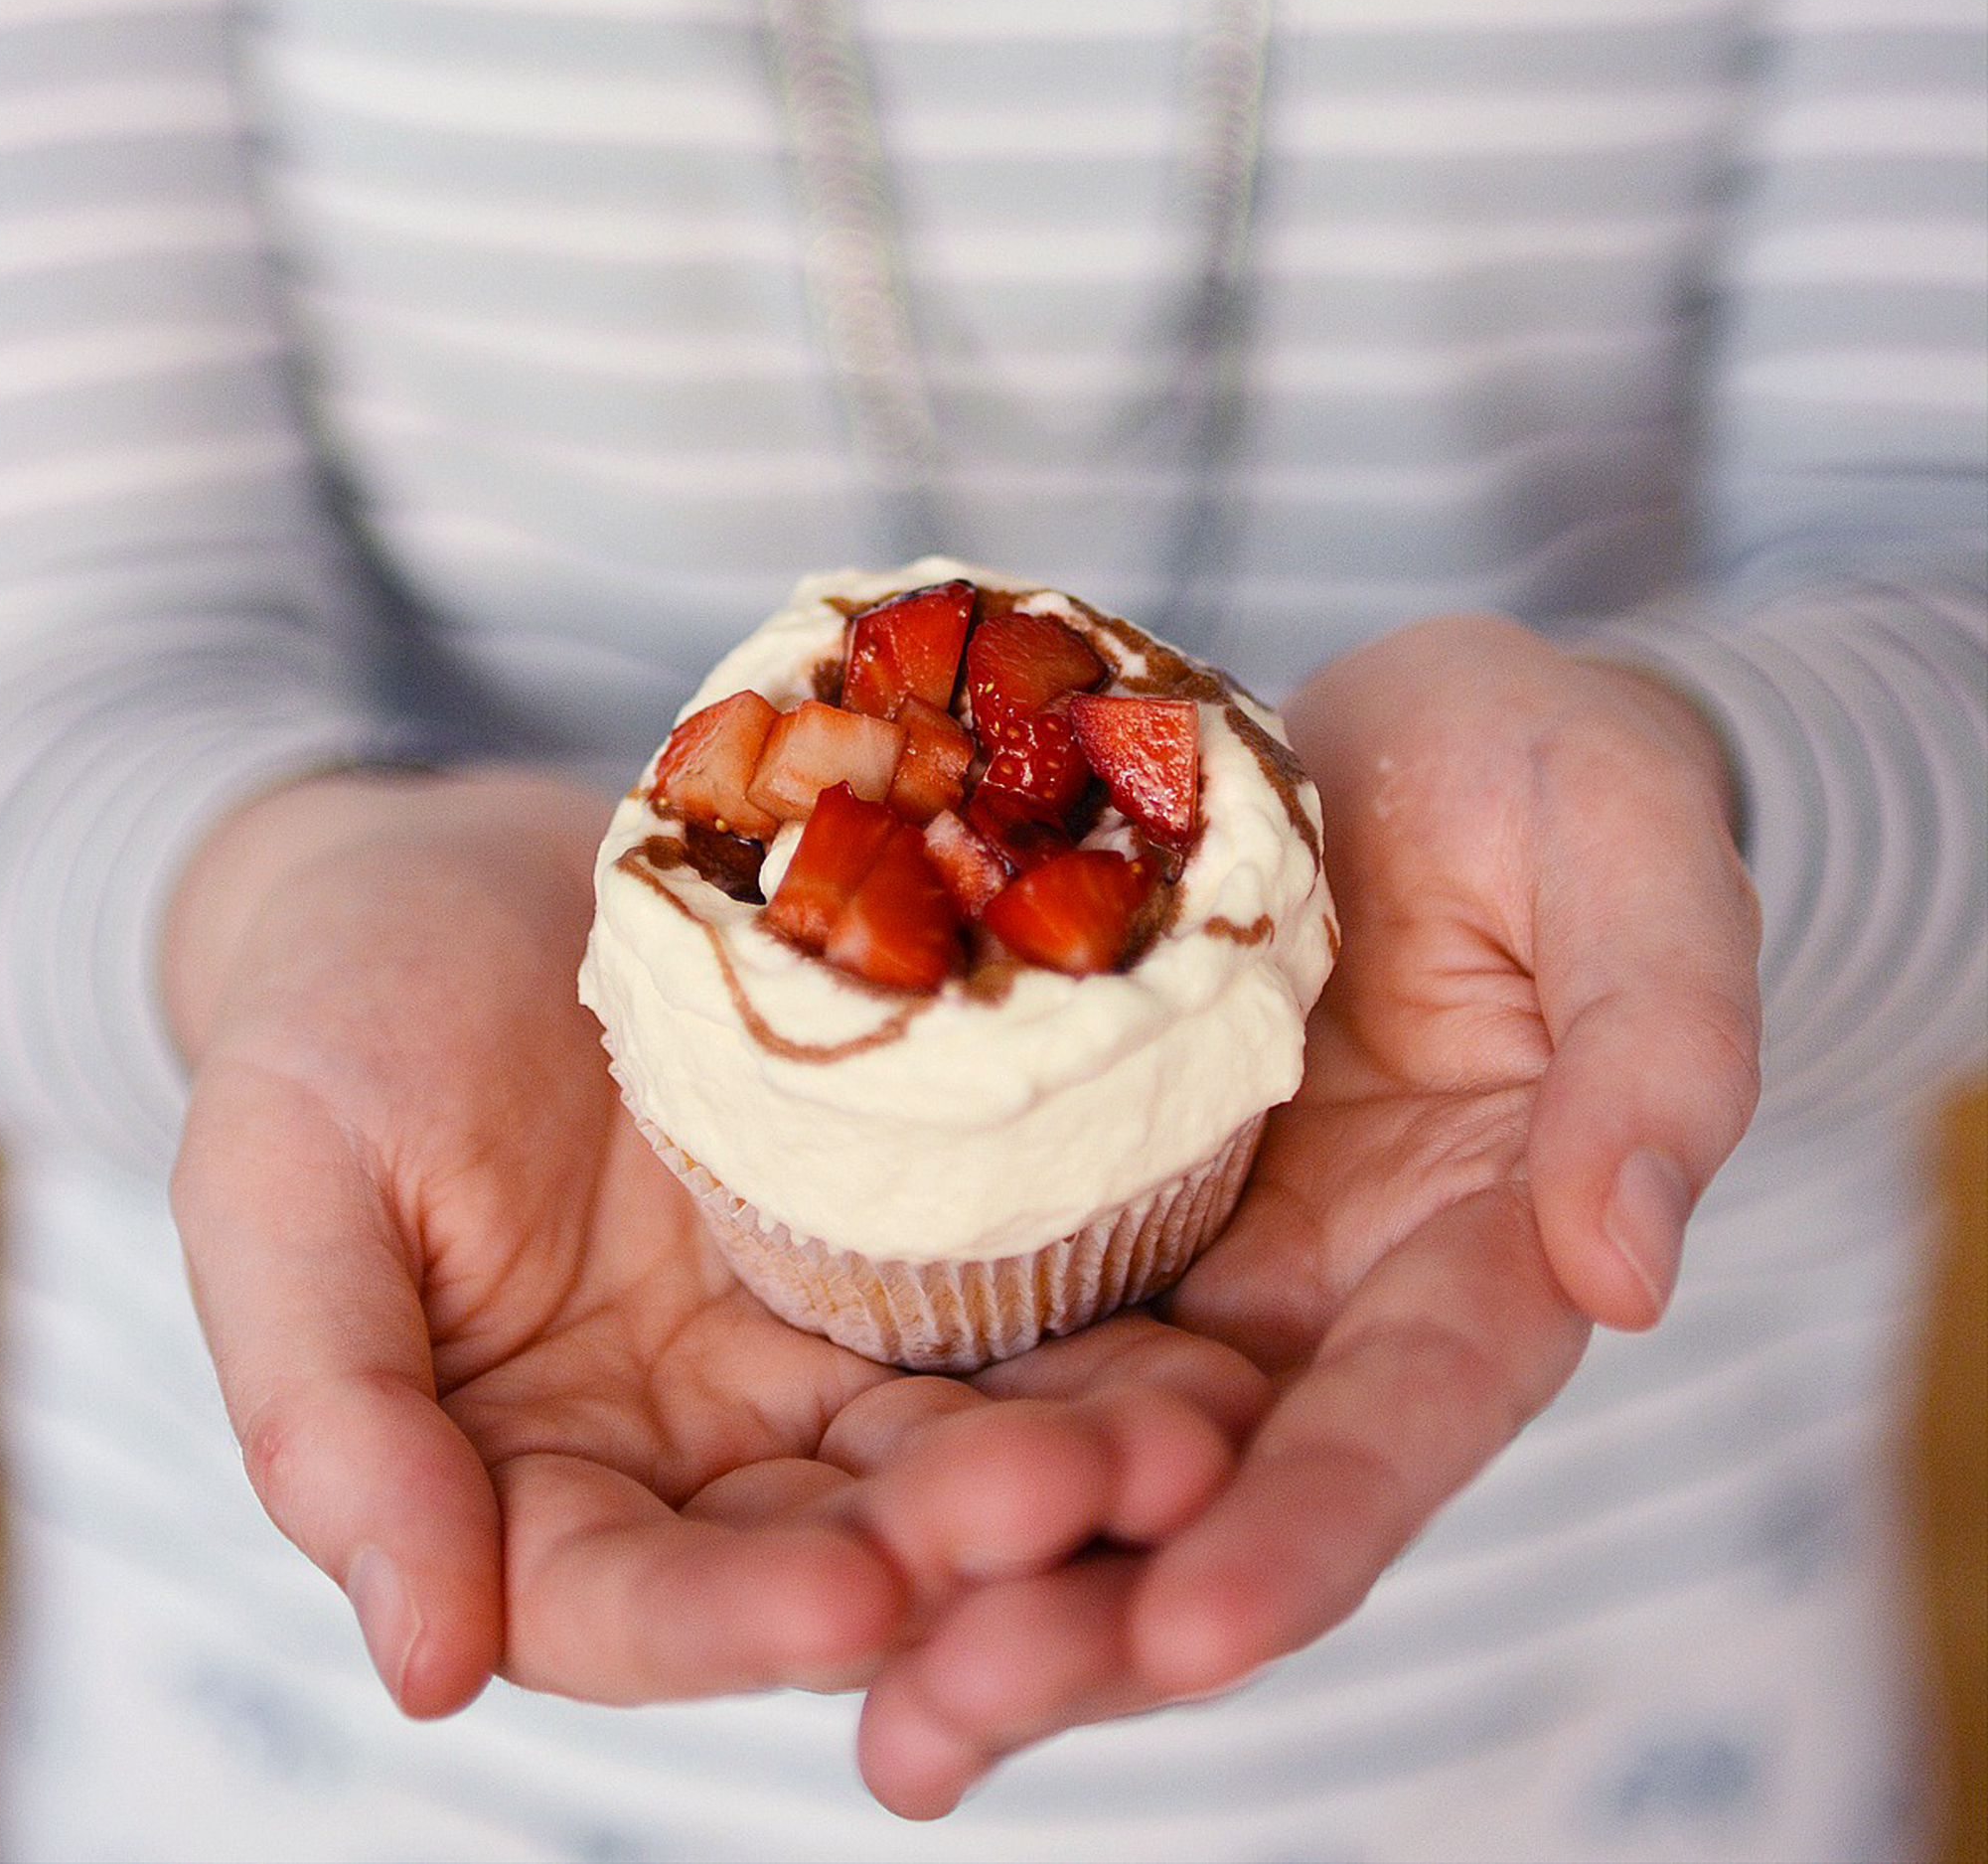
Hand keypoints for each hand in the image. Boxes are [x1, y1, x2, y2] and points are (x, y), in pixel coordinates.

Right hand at [164, 770, 1263, 1719]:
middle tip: (1095, 1496)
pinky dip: (1114, 1332)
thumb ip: (328, 1416)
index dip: (734, 1617)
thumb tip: (422, 1663)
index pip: (628, 1605)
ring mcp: (814, 1353)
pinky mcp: (917, 1242)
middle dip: (966, 1543)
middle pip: (836, 1547)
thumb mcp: (278, 1183)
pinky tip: (1216, 1327)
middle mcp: (693, 1458)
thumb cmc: (332, 1017)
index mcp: (521, 1488)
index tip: (854, 1591)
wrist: (456, 864)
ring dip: (1080, 1462)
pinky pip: (1022, 1307)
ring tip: (1195, 1435)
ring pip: (957, 1448)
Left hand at [853, 614, 1761, 1815]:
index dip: (1305, 1533)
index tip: (1195, 1629)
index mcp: (1478, 1255)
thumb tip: (1627, 1272)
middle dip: (1090, 1620)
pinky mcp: (1077, 1180)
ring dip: (979, 1580)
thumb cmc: (1564, 781)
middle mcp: (1326, 1299)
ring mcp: (1194, 1253)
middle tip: (938, 1725)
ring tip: (868, 1708)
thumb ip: (1661, 1049)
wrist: (1423, 726)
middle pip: (1211, 1496)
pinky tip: (789, 1508)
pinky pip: (989, 1312)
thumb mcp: (1640, 866)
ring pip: (1084, 1449)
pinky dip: (909, 1421)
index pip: (1399, 1427)